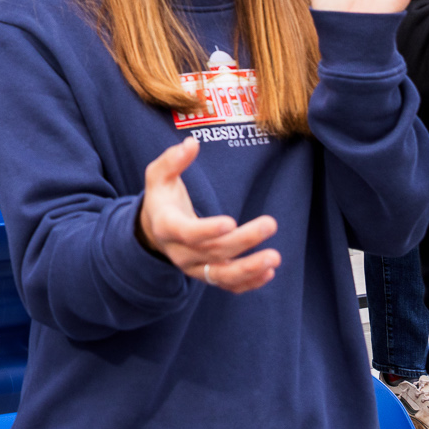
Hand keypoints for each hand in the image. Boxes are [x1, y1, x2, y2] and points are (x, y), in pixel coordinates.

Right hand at [136, 138, 279, 292]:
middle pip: (213, 251)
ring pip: (221, 276)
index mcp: (167, 226)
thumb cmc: (162, 197)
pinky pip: (228, 285)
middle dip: (243, 240)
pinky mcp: (207, 275)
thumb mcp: (158, 175)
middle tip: (270, 224)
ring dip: (249, 269)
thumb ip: (173, 160)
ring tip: (274, 258)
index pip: (187, 233)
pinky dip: (249, 282)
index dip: (208, 230)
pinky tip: (268, 272)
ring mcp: (194, 268)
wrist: (154, 230)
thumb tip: (191, 143)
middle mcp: (179, 252)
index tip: (231, 222)